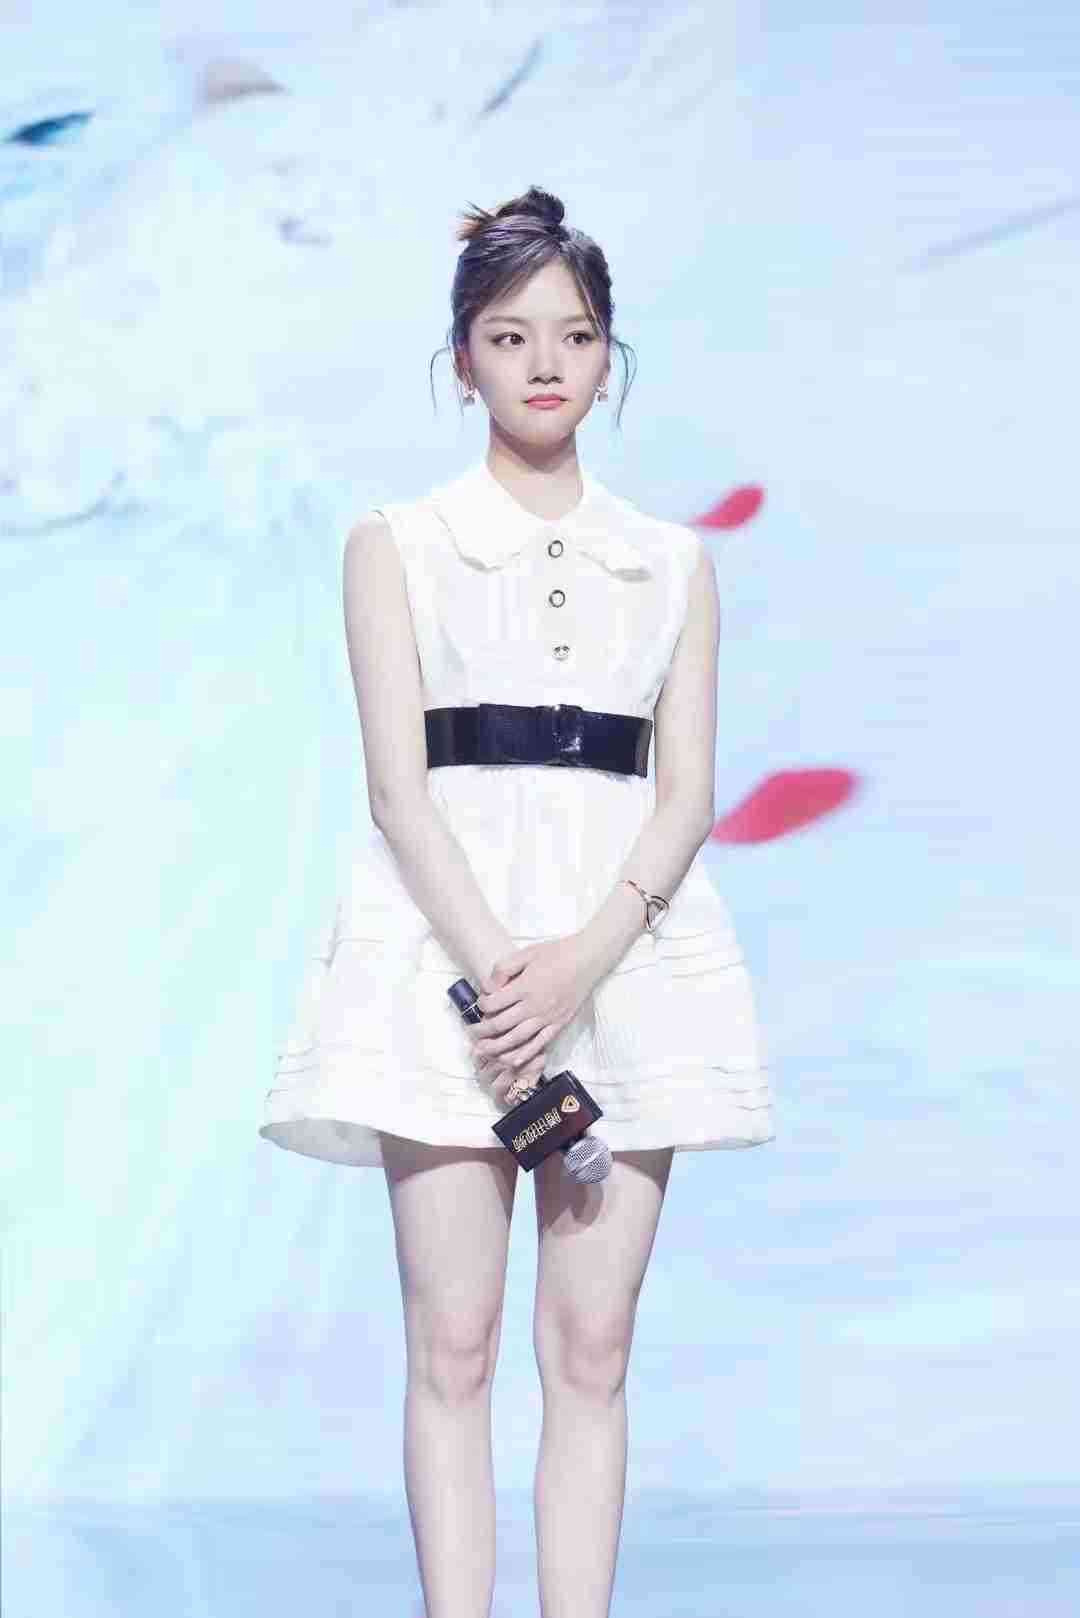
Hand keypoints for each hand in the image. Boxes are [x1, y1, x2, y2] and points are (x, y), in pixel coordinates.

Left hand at [467, 935, 597, 1105]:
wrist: (587, 960)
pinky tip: (513, 1060)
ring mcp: (548, 1017)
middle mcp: (535, 1005)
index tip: (480, 1003)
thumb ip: (504, 968)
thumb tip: (489, 986)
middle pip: (501, 1025)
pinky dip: (525, 1054)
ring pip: (517, 1039)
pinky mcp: (559, 1024)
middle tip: (471, 1034)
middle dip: (482, 1031)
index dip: (481, 1005)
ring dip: (497, 1047)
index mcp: (525, 986)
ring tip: (483, 1051)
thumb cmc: (556, 953)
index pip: (494, 1003)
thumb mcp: (526, 953)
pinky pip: (540, 1044)